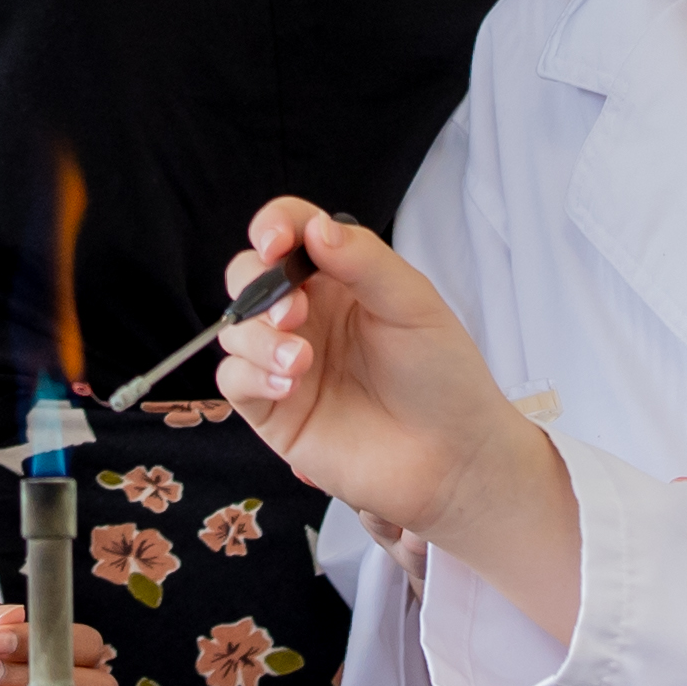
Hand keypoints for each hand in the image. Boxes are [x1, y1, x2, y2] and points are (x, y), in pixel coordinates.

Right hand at [218, 203, 581, 637]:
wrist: (453, 459)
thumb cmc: (443, 377)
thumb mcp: (413, 304)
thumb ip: (364, 261)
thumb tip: (314, 228)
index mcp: (340, 279)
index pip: (290, 232)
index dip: (273, 226)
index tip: (274, 242)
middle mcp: (308, 316)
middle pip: (248, 276)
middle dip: (258, 286)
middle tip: (294, 312)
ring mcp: (287, 362)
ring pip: (235, 328)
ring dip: (256, 336)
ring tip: (301, 362)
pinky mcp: (275, 410)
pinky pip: (233, 380)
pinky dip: (249, 374)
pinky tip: (288, 385)